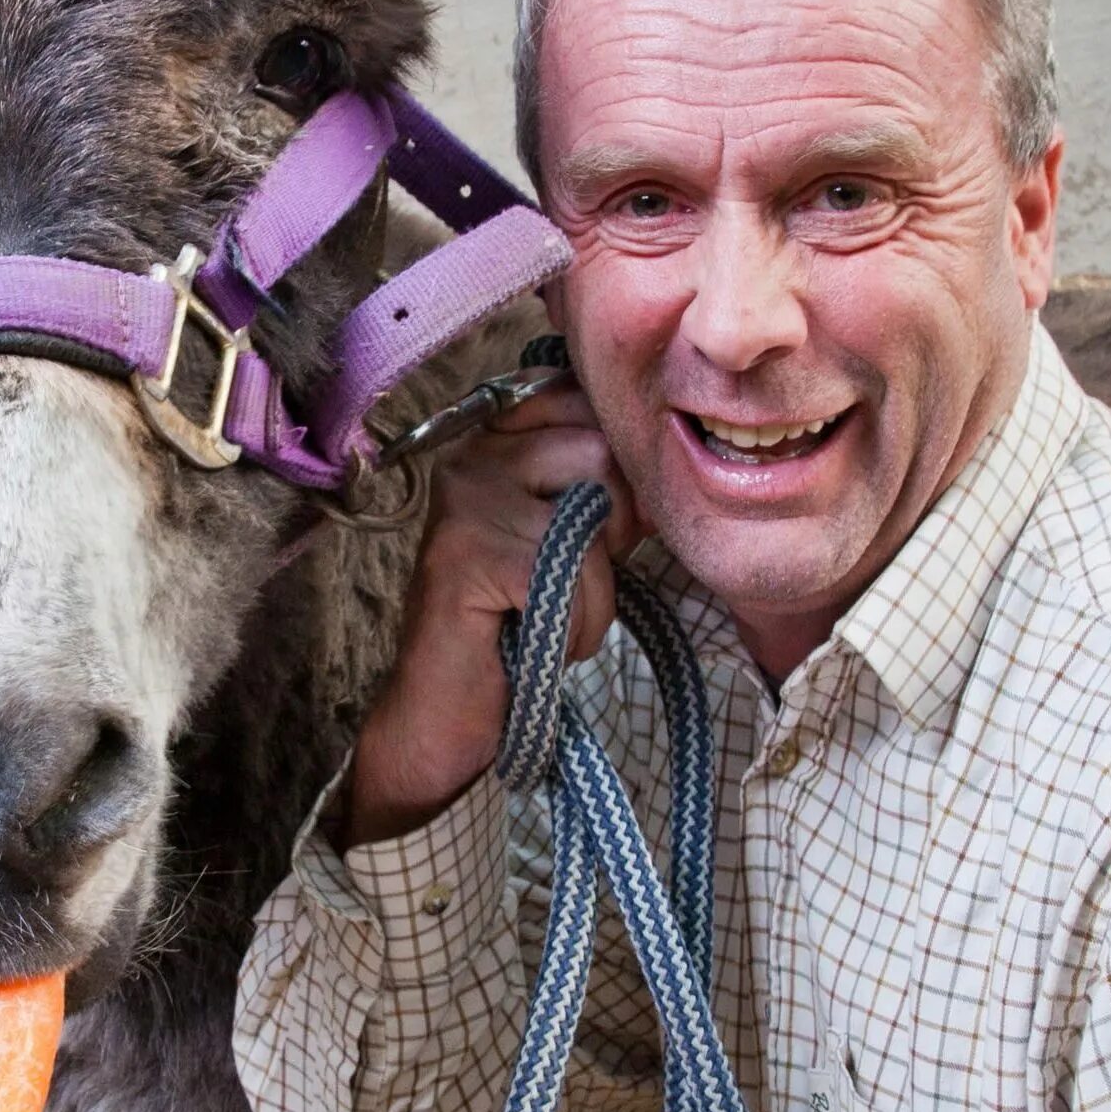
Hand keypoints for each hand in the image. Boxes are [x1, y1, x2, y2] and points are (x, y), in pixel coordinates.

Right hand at [339, 379, 642, 847]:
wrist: (444, 712)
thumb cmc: (515, 622)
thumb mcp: (567, 537)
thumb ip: (604, 488)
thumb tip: (666, 463)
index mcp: (495, 439)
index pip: (581, 399)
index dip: (614, 464)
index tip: (597, 525)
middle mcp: (473, 455)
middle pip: (601, 453)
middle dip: (613, 532)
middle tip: (568, 584)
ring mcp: (466, 501)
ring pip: (594, 519)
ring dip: (595, 591)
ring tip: (551, 615)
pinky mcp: (470, 554)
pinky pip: (575, 577)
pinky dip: (577, 627)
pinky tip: (539, 641)